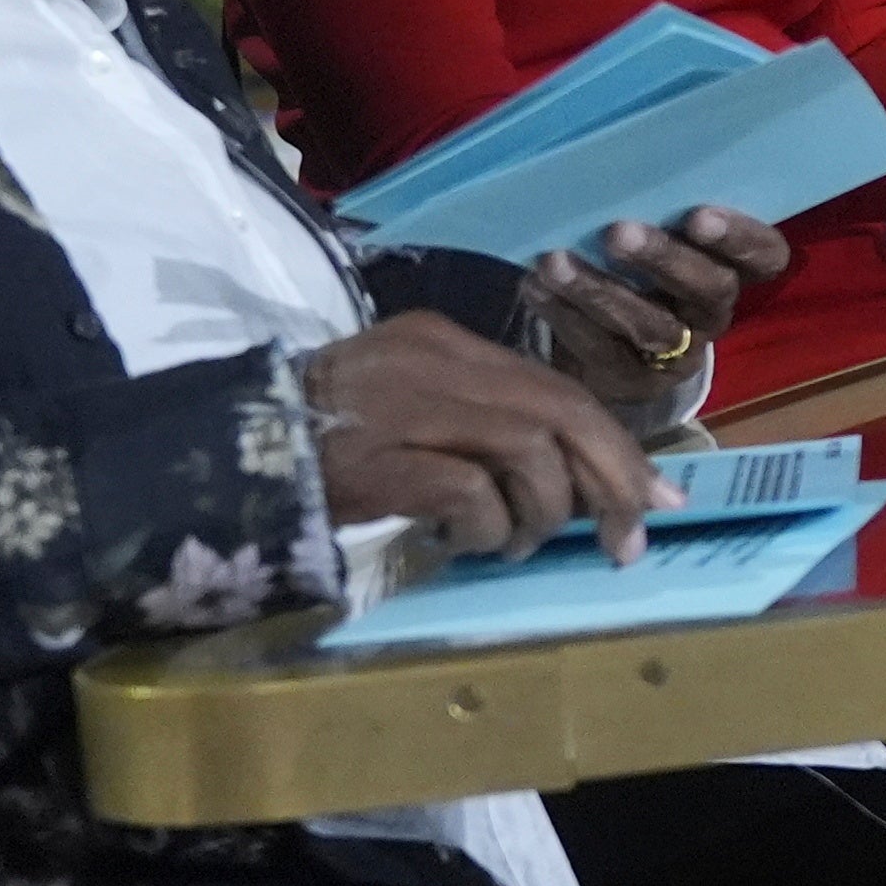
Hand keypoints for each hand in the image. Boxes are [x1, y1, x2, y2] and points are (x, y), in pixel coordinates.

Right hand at [304, 312, 672, 565]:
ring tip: (510, 542)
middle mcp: (435, 362)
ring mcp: (405, 405)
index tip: (656, 497)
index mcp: (447, 343)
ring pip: (528, 450)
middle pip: (561, 412)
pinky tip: (465, 541)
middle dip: (609, 480)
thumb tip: (583, 482)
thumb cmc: (327, 442)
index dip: (617, 447)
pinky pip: (467, 492)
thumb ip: (489, 427)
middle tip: (625, 539)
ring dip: (539, 513)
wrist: (229, 450)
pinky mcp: (376, 457)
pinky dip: (483, 526)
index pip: (559, 388)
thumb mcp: (416, 411)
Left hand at [521, 207, 785, 412]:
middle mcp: (712, 312)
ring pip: (652, 327)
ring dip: (601, 291)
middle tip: (617, 233)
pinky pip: (602, 350)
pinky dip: (564, 316)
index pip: (764, 255)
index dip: (741, 238)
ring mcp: (676, 353)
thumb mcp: (659, 232)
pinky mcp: (633, 379)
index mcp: (732, 267)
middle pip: (709, 290)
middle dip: (664, 259)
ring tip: (554, 261)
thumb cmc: (635, 262)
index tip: (699, 215)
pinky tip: (535, 286)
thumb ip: (657, 206)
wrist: (604, 337)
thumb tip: (615, 153)